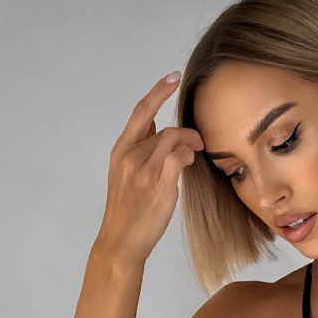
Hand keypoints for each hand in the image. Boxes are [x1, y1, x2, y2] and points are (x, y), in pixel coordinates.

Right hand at [97, 72, 203, 264]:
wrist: (121, 241)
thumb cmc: (127, 210)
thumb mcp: (125, 174)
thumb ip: (139, 148)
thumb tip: (153, 124)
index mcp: (120, 151)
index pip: (141, 112)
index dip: (158, 92)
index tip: (173, 77)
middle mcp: (130, 156)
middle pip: (163, 129)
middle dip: (184, 132)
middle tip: (198, 141)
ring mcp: (143, 171)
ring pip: (172, 140)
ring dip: (189, 143)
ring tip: (195, 153)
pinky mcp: (158, 185)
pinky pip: (179, 158)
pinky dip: (188, 156)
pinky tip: (190, 163)